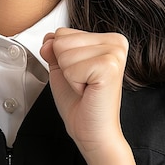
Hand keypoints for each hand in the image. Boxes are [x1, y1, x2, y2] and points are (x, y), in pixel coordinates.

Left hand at [40, 28, 137, 164]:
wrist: (92, 132)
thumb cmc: (80, 102)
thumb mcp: (61, 67)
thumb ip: (54, 48)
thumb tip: (48, 39)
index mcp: (107, 38)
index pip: (63, 31)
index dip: (62, 57)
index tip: (80, 74)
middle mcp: (116, 42)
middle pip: (61, 39)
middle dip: (65, 65)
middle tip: (83, 82)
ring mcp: (114, 53)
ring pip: (63, 52)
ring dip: (69, 75)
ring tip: (86, 86)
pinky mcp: (109, 67)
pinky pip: (70, 67)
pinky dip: (73, 82)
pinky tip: (88, 90)